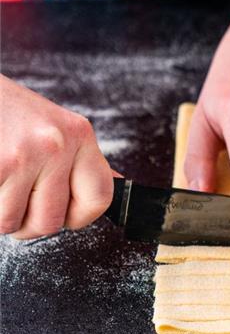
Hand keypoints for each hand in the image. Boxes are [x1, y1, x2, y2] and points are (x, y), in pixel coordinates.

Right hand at [0, 75, 114, 238]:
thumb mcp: (50, 126)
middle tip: (12, 196)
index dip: (78, 216)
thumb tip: (115, 181)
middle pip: (51, 222)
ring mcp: (23, 155)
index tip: (61, 211)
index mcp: (77, 133)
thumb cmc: (3, 110)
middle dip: (26, 221)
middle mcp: (56, 143)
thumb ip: (78, 159)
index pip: (100, 197)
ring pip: (12, 223)